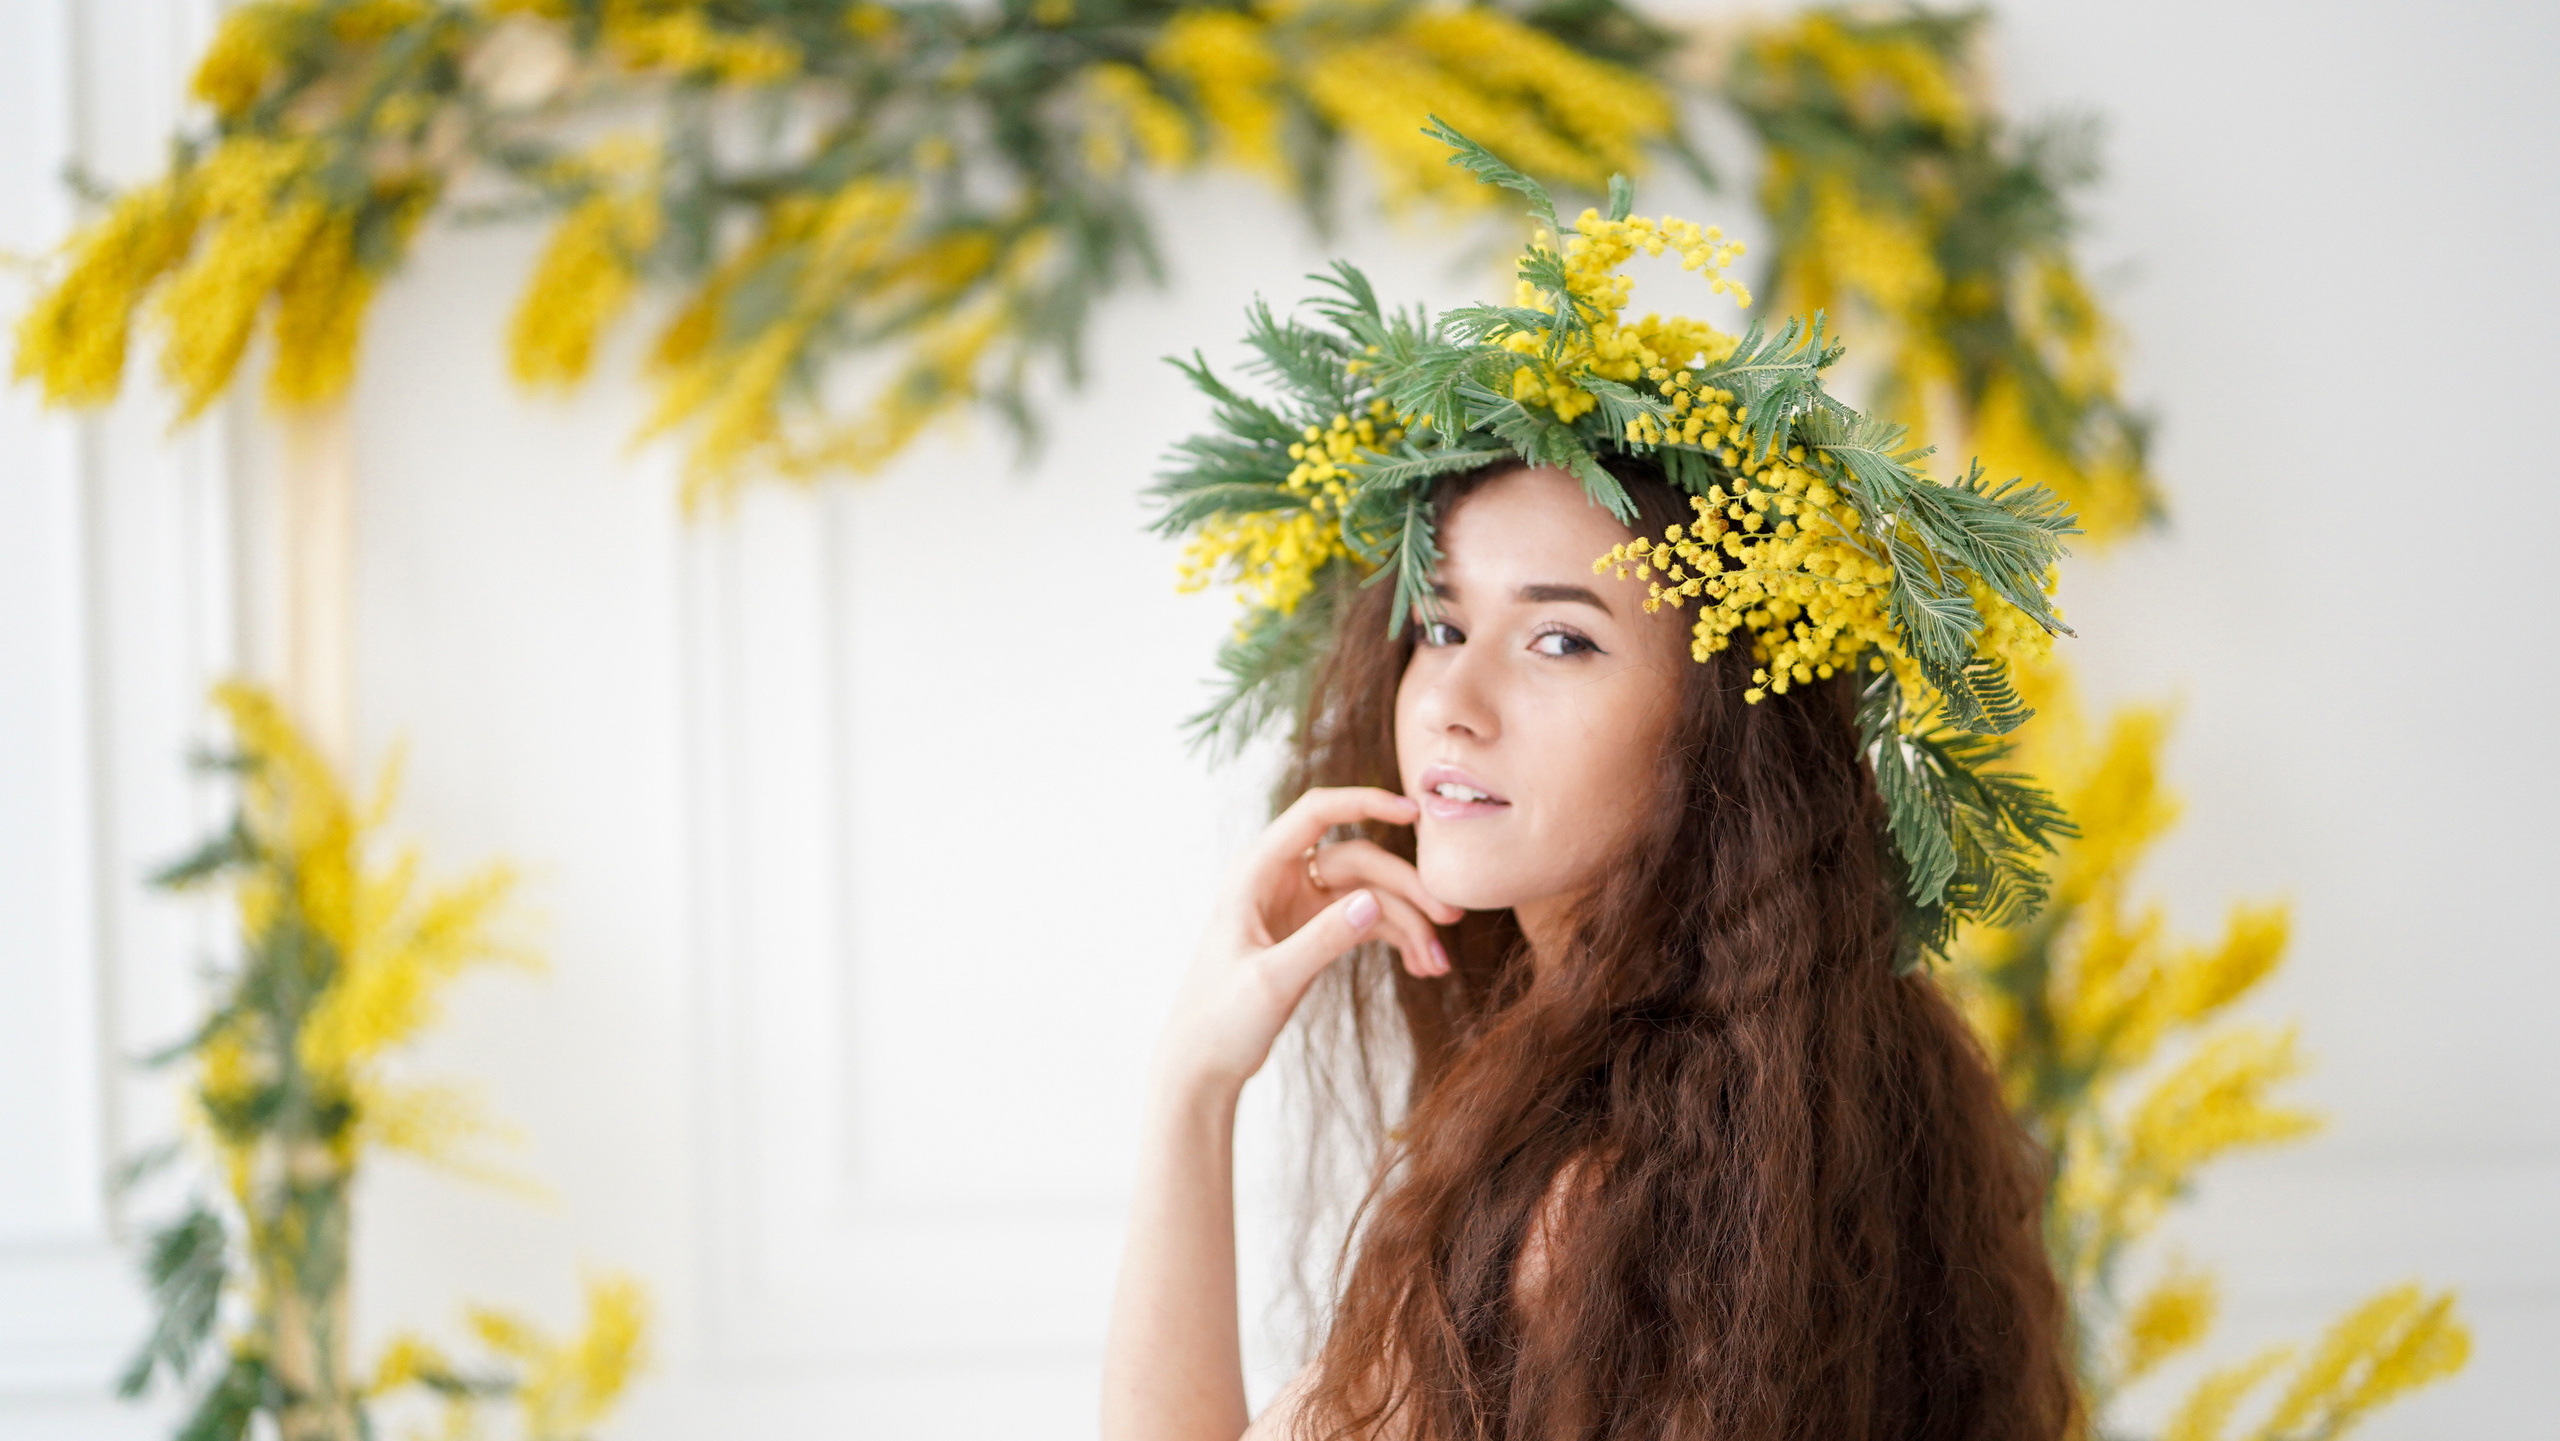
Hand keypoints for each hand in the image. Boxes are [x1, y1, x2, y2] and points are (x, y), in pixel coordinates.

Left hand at [1157, 787, 1464, 1095]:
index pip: (1316, 813)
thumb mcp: (1272, 981)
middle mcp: (1280, 878)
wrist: (1204, 1063)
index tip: (1414, 811)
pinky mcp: (1313, 932)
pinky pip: (1365, 921)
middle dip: (1406, 888)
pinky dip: (1395, 940)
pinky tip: (1422, 966)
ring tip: (1438, 964)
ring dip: (1407, 923)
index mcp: (1256, 871)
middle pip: (1359, 860)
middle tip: (1449, 919)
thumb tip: (1373, 902)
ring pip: (1369, 893)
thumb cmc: (1221, 1019)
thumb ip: (1321, 940)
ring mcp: (1299, 904)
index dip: (1365, 802)